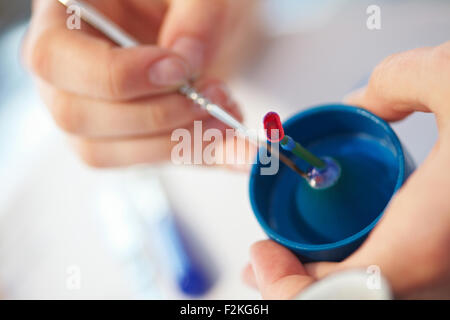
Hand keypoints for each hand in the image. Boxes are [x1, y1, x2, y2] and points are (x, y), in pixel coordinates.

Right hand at [23, 0, 254, 166]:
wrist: (197, 20)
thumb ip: (196, 15)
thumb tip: (188, 62)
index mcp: (63, 16)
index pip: (55, 58)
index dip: (120, 74)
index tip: (179, 71)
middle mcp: (65, 69)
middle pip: (76, 115)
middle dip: (155, 116)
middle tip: (213, 99)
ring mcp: (86, 107)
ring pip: (103, 151)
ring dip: (172, 144)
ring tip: (224, 119)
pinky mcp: (116, 136)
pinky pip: (139, 161)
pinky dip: (187, 156)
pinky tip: (225, 143)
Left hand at [243, 42, 449, 298]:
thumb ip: (397, 82)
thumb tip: (362, 98)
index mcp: (438, 236)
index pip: (346, 294)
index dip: (290, 288)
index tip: (261, 257)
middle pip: (359, 305)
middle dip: (302, 293)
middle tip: (265, 269)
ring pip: (386, 298)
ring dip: (331, 288)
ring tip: (292, 267)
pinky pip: (410, 284)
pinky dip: (368, 278)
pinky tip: (350, 254)